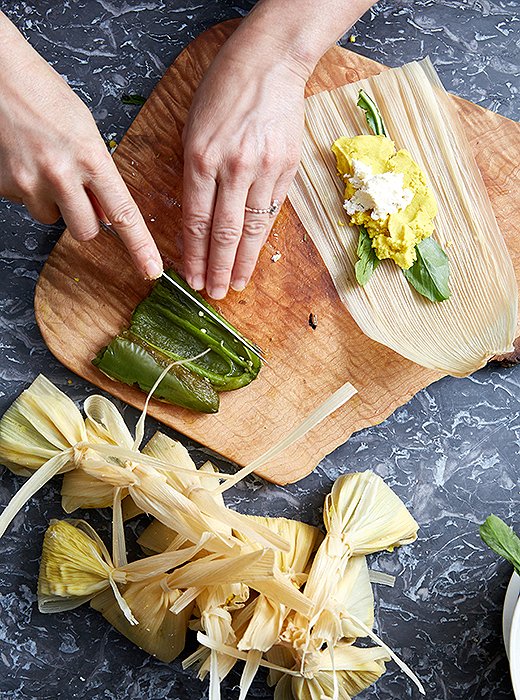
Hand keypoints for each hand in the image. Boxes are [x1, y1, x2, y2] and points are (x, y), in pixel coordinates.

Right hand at [0, 15, 162, 278]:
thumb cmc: (43, 94)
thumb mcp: (85, 130)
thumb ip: (99, 173)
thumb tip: (107, 213)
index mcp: (90, 156)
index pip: (123, 213)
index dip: (140, 246)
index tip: (152, 270)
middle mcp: (60, 173)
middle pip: (86, 231)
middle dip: (85, 218)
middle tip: (76, 190)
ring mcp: (29, 182)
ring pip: (54, 220)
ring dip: (54, 203)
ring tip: (45, 165)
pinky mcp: (5, 186)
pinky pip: (27, 204)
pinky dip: (29, 190)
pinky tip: (25, 160)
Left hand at [182, 38, 306, 298]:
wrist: (269, 63)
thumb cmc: (224, 90)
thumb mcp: (194, 128)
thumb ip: (194, 173)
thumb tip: (196, 217)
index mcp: (201, 157)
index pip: (196, 220)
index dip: (194, 254)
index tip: (191, 278)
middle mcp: (232, 168)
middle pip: (223, 232)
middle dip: (217, 268)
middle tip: (214, 294)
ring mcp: (263, 169)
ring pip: (251, 228)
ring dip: (242, 262)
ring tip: (235, 284)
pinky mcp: (287, 168)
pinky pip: (272, 211)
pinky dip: (262, 237)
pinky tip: (255, 256)